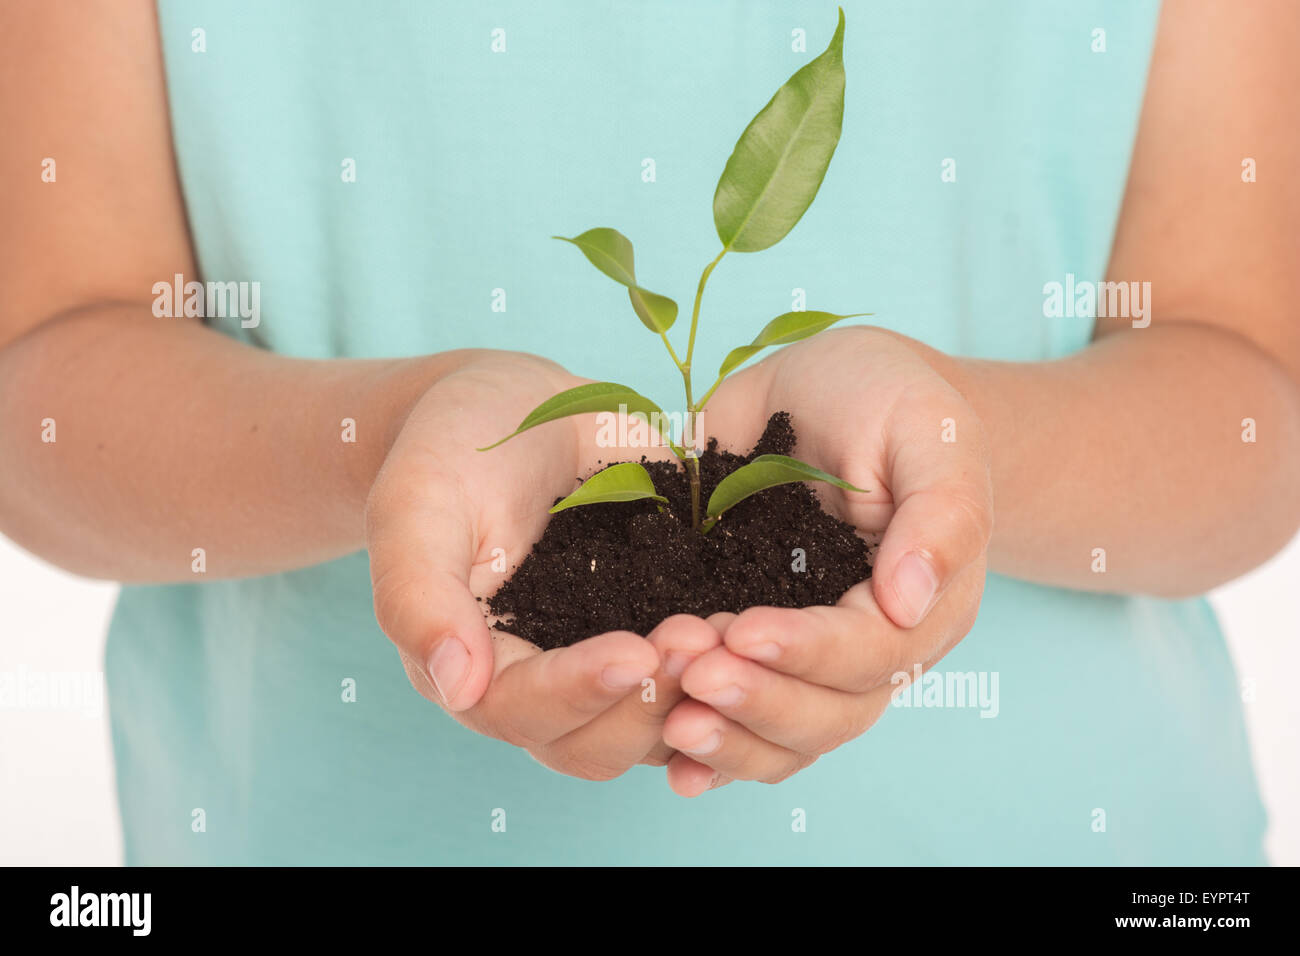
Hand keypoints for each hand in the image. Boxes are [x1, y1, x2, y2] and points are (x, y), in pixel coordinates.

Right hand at [365, 350, 721, 778]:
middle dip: (648, 702)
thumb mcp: (417, 505)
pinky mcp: (655, 633)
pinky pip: (698, 682)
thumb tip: (456, 686)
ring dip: (697, 695)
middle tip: (695, 636)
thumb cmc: (450, 450)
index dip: (578, 692)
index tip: (633, 651)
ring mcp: (604, 664)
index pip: (520, 711)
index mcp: (473, 667)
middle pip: (594, 743)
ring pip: (655, 728)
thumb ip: (419, 595)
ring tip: (731, 632)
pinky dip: (731, 670)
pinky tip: (764, 629)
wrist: (513, 409)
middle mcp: (541, 685)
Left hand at [661, 327, 992, 794]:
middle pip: (828, 714)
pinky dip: (711, 754)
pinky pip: (745, 726)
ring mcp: (812, 660)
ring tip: (668, 717)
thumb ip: (941, 512)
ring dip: (727, 738)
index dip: (806, 652)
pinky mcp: (759, 654)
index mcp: (923, 603)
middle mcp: (872, 649)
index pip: (869, 652)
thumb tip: (911, 601)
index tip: (739, 630)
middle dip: (756, 700)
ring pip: (785, 740)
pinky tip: (670, 763)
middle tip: (687, 670)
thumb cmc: (891, 401)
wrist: (835, 393)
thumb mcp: (929, 429)